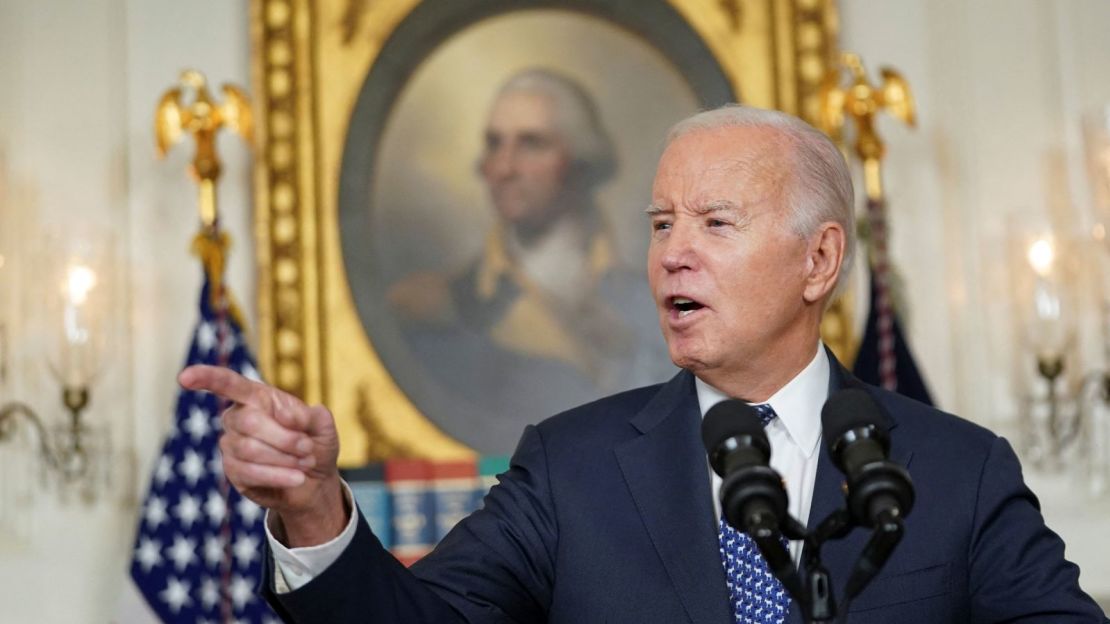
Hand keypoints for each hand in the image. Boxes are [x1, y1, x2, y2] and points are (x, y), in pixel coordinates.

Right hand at [178, 364, 346, 545]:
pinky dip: (278, 475)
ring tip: (304, 462)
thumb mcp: (323, 427)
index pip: (228, 383)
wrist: (313, 481)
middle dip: (285, 438)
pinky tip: (296, 478)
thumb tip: (286, 415)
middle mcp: (238, 417)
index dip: (206, 378)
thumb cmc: (315, 445)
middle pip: (250, 422)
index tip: (184, 378)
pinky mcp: (233, 470)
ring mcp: (231, 445)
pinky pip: (249, 472)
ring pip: (249, 449)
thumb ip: (311, 416)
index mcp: (257, 397)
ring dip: (285, 458)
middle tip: (308, 448)